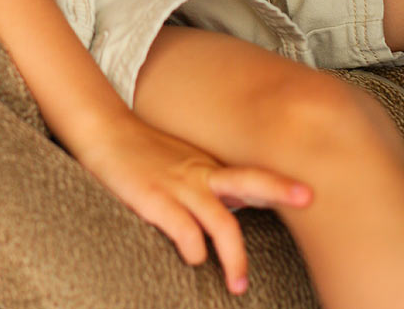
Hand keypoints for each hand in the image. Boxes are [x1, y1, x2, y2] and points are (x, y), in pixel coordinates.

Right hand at [78, 112, 311, 295]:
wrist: (105, 130)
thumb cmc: (144, 153)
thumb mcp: (183, 163)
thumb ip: (212, 183)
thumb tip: (245, 203)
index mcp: (208, 167)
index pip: (252, 176)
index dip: (281, 186)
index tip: (310, 195)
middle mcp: (199, 173)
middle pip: (249, 180)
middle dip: (279, 189)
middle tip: (308, 196)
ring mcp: (179, 185)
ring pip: (221, 220)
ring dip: (235, 257)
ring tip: (239, 285)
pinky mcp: (154, 199)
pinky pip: (184, 231)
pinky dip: (194, 249)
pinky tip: (193, 257)